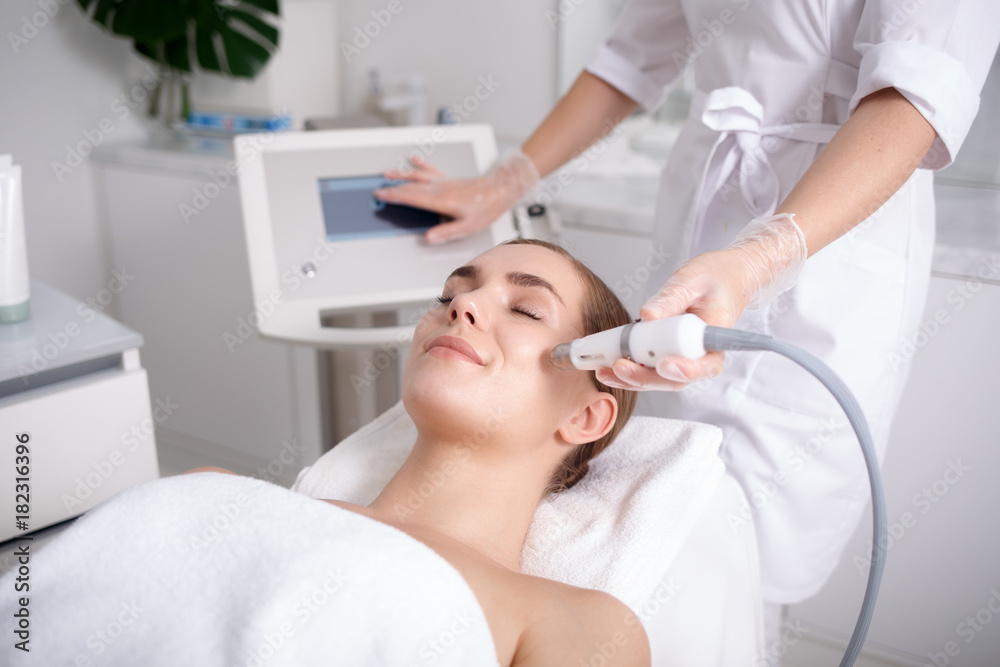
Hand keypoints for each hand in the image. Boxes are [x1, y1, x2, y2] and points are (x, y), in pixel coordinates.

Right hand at [374, 150, 540, 244]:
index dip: (395, 196)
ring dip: (402, 175)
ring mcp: (444, 182)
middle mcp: (440, 188)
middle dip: (392, 188)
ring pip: (418, 176)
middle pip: (411, 187)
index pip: (412, 198)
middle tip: (378, 189)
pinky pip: (431, 170)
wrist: (499, 191)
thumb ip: (445, 232)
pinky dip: (421, 165)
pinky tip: (414, 159)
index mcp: (441, 200)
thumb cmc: (485, 209)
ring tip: (388, 173)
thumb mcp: (466, 228)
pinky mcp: (449, 179)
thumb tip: (428, 238)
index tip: (382, 195)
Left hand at [596, 213, 807, 390]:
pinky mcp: (670, 354)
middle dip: (644, 377)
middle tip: (619, 366)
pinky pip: (651, 369)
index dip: (684, 369)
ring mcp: (685, 357)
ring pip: (659, 379)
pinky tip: (608, 365)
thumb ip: (671, 298)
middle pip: (674, 378)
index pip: (704, 364)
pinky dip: (631, 369)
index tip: (663, 364)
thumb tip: (648, 315)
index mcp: (715, 337)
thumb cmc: (717, 277)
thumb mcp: (692, 279)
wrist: (727, 278)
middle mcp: (702, 354)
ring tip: (604, 370)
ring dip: (632, 378)